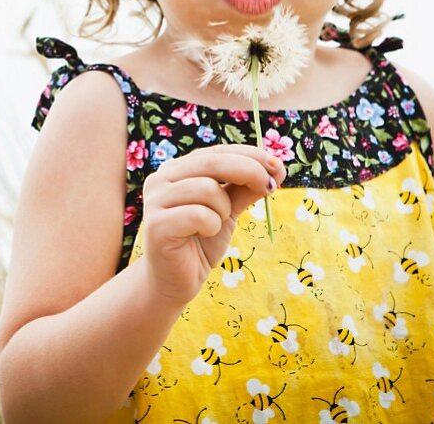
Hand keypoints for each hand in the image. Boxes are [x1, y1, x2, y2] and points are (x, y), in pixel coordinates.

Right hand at [140, 144, 284, 304]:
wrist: (175, 282)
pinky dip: (212, 226)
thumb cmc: (200, 242)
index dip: (250, 155)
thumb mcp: (228, 211)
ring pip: (207, 189)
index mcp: (177, 169)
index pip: (217, 151)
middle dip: (249, 171)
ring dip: (224, 210)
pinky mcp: (157, 225)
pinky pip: (200, 215)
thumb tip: (277, 168)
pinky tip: (203, 235)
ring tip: (215, 225)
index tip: (278, 166)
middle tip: (270, 188)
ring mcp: (155, 200)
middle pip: (213, 161)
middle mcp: (161, 178)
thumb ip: (245, 188)